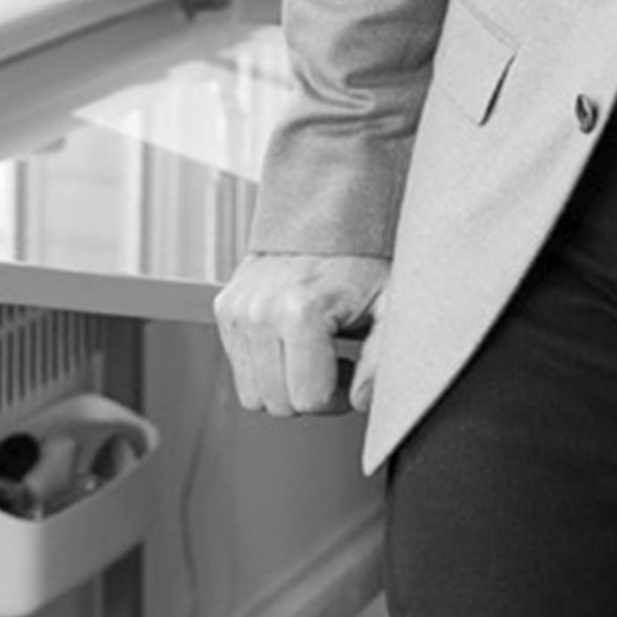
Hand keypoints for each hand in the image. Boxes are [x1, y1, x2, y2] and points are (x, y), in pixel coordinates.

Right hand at [214, 253, 390, 417]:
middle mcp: (259, 310)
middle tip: (336, 361)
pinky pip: (241, 368)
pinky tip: (294, 339)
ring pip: (254, 394)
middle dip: (312, 393)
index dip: (337, 397)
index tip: (351, 369)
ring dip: (287, 384)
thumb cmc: (364, 258)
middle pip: (278, 404)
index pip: (309, 400)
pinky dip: (267, 365)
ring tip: (315, 351)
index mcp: (300, 311)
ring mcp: (237, 308)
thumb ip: (383, 358)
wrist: (330, 212)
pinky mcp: (225, 307)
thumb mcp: (391, 304)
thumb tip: (362, 400)